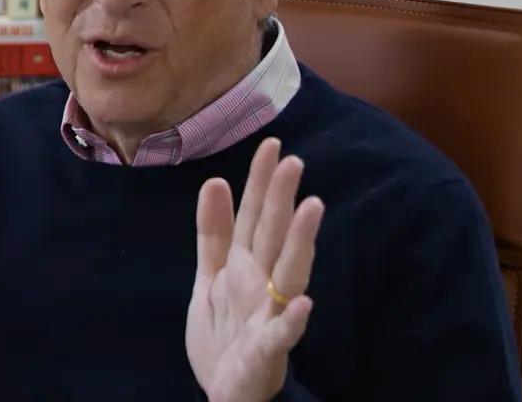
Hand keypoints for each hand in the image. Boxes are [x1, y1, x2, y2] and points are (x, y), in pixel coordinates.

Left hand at [186, 138, 324, 401]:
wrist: (224, 392)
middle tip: (293, 161)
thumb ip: (213, 234)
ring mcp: (268, 316)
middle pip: (273, 236)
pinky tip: (304, 302)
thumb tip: (215, 181)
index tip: (271, 144)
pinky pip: (283, 333)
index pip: (255, 216)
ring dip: (300, 243)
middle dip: (282, 199)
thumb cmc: (224, 334)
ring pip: (289, 274)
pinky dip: (293, 319)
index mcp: (246, 266)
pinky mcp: (266, 351)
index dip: (261, 182)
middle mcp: (263, 285)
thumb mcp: (210, 277)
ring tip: (311, 208)